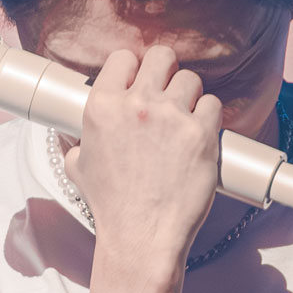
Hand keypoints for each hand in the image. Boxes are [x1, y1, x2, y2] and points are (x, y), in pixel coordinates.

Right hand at [64, 45, 222, 271]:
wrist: (141, 236)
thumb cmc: (111, 206)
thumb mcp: (79, 168)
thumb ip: (80, 142)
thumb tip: (80, 138)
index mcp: (103, 107)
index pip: (123, 58)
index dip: (134, 68)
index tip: (141, 82)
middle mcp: (137, 105)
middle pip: (162, 56)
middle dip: (166, 71)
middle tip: (169, 93)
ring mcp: (171, 117)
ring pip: (190, 79)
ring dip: (190, 97)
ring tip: (185, 120)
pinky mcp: (201, 133)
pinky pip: (213, 105)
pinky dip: (209, 118)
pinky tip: (200, 134)